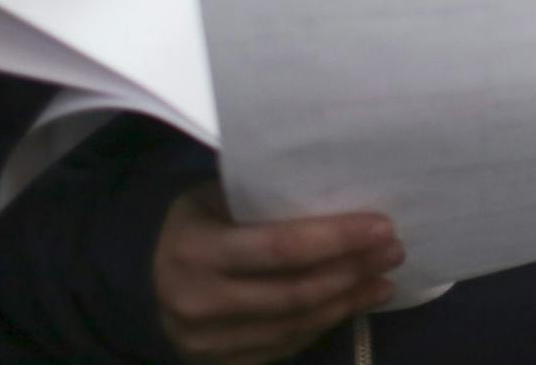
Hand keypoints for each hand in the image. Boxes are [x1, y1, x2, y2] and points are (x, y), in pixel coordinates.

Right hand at [154, 182, 402, 364]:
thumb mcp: (214, 197)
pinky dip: (324, 324)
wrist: (141, 279)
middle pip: (296, 292)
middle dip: (352, 270)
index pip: (281, 248)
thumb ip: (264, 198)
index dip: (337, 239)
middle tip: (394, 250)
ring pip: (295, 325)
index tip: (382, 226)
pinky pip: (285, 346)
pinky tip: (351, 303)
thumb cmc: (194, 224)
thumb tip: (341, 187)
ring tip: (383, 280)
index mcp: (196, 250)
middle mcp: (198, 302)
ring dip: (347, 301)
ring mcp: (207, 343)